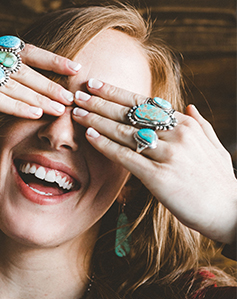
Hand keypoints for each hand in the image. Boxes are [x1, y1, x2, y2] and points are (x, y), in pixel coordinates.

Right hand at [0, 41, 79, 120]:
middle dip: (49, 83)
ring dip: (39, 96)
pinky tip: (34, 113)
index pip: (22, 50)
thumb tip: (22, 87)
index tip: (73, 66)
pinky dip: (16, 105)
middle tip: (72, 95)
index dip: (50, 58)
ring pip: (10, 82)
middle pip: (21, 68)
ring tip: (61, 107)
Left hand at [72, 80, 236, 243]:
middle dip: (100, 102)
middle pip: (130, 113)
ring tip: (77, 113)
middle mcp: (177, 134)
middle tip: (78, 94)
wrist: (231, 212)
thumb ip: (201, 125)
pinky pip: (126, 157)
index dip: (117, 93)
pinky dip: (106, 145)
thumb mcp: (214, 147)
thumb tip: (189, 107)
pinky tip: (90, 137)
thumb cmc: (220, 181)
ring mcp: (168, 155)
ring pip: (124, 132)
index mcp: (186, 124)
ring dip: (97, 121)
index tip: (97, 85)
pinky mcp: (159, 177)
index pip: (144, 103)